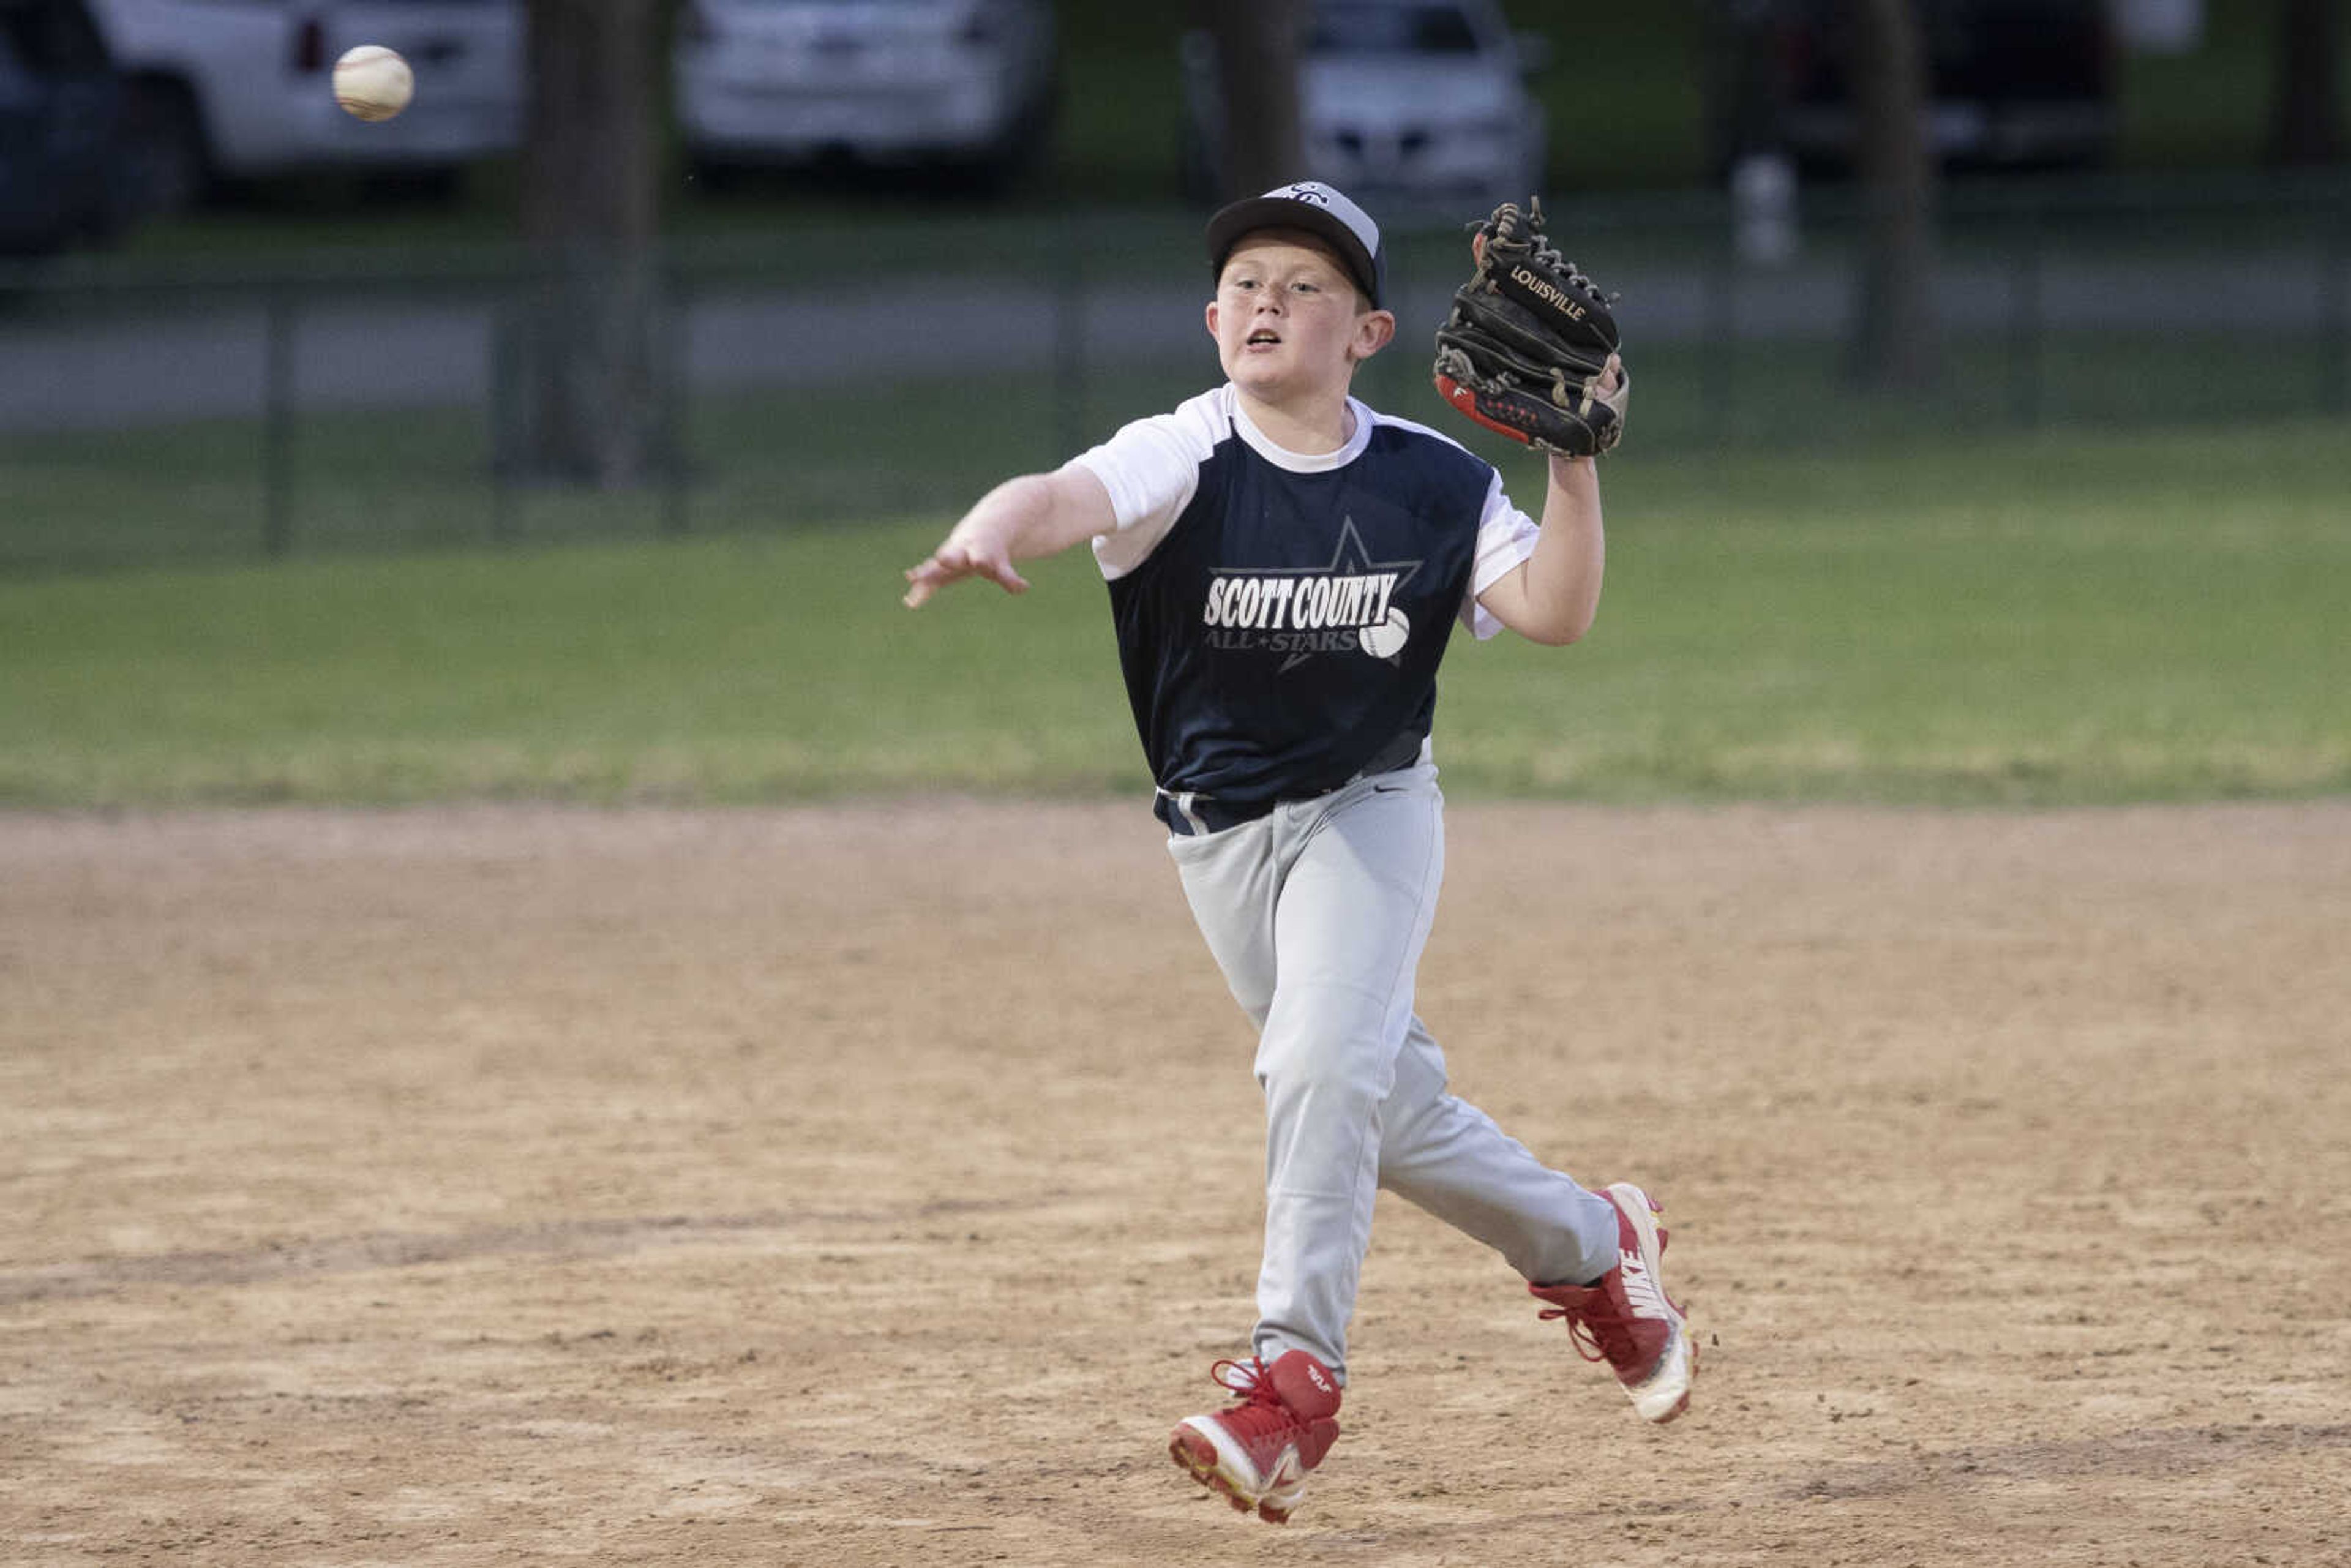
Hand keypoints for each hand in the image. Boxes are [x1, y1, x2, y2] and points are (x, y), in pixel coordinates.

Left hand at [901, 532, 1027, 608]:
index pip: (933, 570)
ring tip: (983, 564)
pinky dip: (1013, 582)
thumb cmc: (964, 551)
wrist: (994, 525)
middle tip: (942, 559)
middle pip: (954, 556)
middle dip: (948, 558)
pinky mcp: (1001, 564)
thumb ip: (929, 584)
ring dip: (982, 563)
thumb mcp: (947, 567)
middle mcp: (964, 555)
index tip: (911, 582)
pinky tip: (1022, 587)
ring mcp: (983, 556)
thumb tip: (908, 603)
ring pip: (983, 560)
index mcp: (948, 558)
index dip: (923, 576)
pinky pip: (1008, 575)